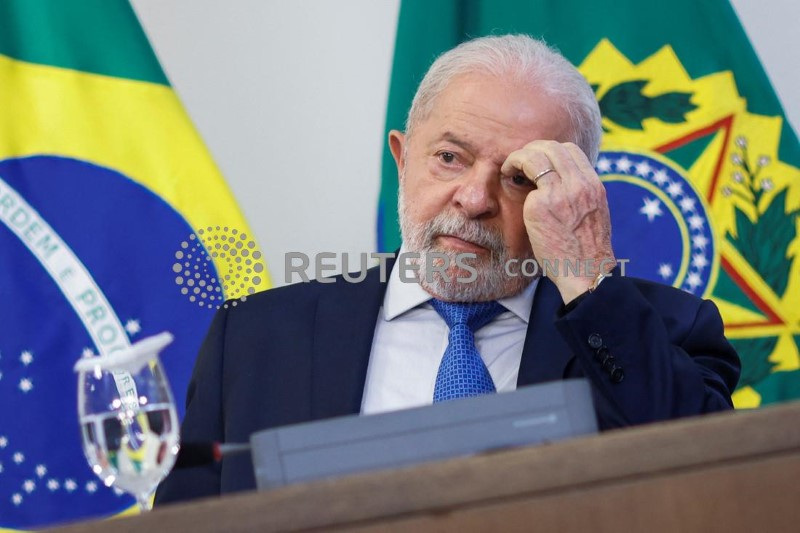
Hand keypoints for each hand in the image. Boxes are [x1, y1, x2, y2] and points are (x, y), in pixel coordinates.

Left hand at [501, 141, 615, 303]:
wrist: (585, 272)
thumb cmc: (585, 249)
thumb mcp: (591, 212)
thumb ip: (578, 192)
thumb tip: (557, 179)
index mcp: (593, 185)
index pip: (570, 150)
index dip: (550, 150)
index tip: (538, 161)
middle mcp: (579, 184)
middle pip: (551, 147)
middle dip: (530, 150)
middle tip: (518, 163)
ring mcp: (559, 193)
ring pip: (534, 156)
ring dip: (517, 158)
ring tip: (509, 169)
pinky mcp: (540, 205)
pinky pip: (526, 184)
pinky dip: (517, 183)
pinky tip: (510, 189)